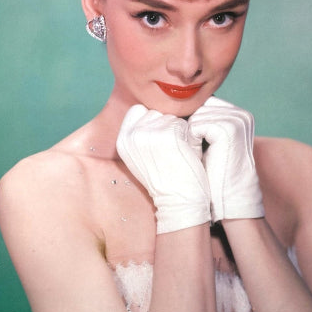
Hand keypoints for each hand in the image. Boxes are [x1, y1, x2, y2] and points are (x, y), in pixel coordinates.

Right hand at [116, 104, 210, 233]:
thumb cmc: (164, 179)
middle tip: (169, 149)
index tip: (160, 141)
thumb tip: (150, 111)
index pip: (137, 110)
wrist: (178, 201)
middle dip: (166, 124)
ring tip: (177, 152)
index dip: (152, 121)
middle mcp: (132, 135)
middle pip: (155, 111)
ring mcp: (149, 133)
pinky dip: (189, 135)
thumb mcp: (140, 156)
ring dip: (179, 130)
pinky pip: (183, 123)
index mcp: (122, 140)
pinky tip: (185, 152)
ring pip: (170, 116)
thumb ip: (139, 133)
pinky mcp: (168, 134)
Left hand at [187, 96, 263, 220]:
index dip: (189, 122)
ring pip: (194, 116)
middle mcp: (240, 114)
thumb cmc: (214, 173)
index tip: (192, 144)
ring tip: (199, 156)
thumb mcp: (208, 142)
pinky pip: (195, 126)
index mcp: (238, 114)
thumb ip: (200, 122)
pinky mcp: (228, 129)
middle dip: (189, 128)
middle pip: (197, 107)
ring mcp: (236, 120)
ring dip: (189, 137)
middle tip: (197, 152)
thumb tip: (173, 108)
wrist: (229, 197)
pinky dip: (191, 142)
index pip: (200, 104)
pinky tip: (200, 157)